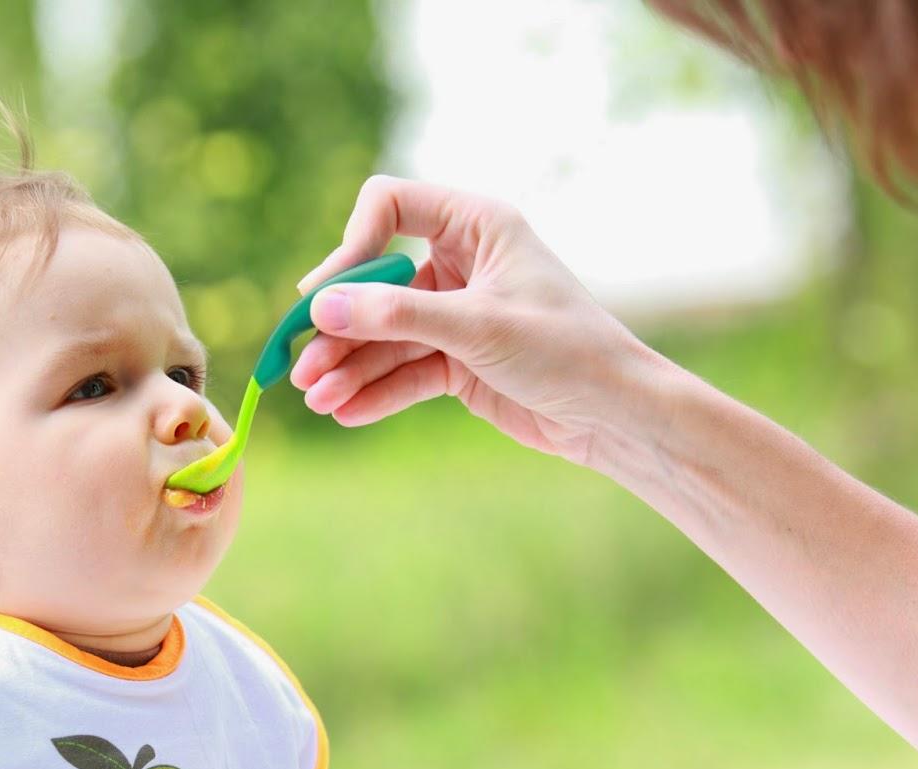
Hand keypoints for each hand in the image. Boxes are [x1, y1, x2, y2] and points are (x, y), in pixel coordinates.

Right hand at [291, 175, 656, 467]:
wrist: (615, 415)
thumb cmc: (566, 350)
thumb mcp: (478, 327)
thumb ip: (398, 316)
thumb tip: (322, 309)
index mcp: (475, 224)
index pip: (389, 206)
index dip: (352, 247)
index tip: (327, 298)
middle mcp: (461, 261)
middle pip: (376, 282)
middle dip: (340, 327)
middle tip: (302, 367)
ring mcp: (457, 313)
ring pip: (386, 335)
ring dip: (350, 367)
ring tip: (318, 400)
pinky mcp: (459, 360)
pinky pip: (405, 371)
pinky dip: (377, 391)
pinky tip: (346, 413)